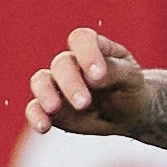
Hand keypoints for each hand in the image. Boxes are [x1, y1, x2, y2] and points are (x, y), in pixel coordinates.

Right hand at [27, 26, 152, 136]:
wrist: (131, 112)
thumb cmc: (131, 87)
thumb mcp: (131, 78)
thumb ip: (114, 72)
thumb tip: (93, 76)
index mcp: (93, 48)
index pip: (82, 39)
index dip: (86, 53)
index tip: (97, 75)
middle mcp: (71, 63)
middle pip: (61, 64)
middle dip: (70, 83)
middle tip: (84, 102)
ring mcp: (58, 84)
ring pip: (41, 81)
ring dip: (45, 94)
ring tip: (54, 109)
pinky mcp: (50, 107)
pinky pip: (35, 108)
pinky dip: (35, 116)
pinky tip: (43, 127)